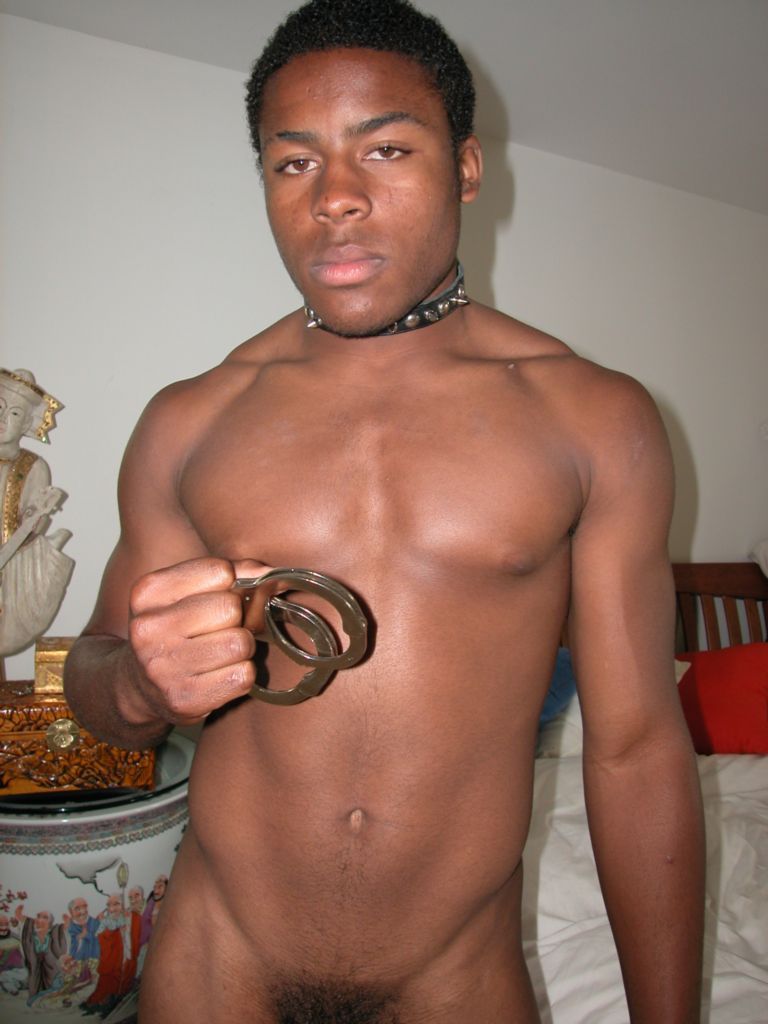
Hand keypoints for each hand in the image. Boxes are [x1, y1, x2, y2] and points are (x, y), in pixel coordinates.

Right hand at [126, 557, 270, 724]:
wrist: (140, 686)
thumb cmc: (176, 630)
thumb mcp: (188, 592)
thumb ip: (233, 572)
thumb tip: (273, 573)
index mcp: (148, 592)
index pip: (220, 571)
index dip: (232, 585)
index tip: (221, 598)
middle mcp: (148, 629)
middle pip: (230, 608)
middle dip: (237, 619)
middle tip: (221, 630)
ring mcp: (162, 667)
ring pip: (240, 643)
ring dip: (241, 649)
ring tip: (220, 653)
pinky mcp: (183, 699)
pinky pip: (243, 676)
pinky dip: (241, 675)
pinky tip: (220, 675)